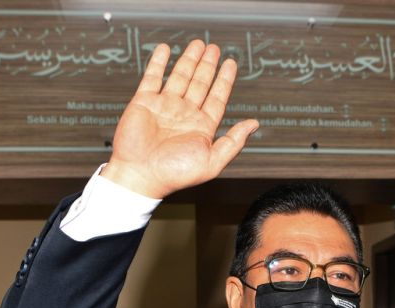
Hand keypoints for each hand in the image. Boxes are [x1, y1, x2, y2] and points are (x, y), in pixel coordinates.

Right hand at [102, 40, 258, 198]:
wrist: (141, 175)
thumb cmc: (175, 174)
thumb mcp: (212, 161)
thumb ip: (234, 141)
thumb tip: (254, 124)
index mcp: (201, 127)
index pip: (217, 97)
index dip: (224, 80)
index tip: (230, 63)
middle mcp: (184, 114)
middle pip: (200, 83)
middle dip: (208, 65)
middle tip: (215, 48)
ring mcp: (164, 106)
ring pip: (180, 77)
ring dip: (189, 60)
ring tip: (199, 44)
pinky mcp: (144, 102)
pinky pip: (152, 77)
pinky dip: (159, 62)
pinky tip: (167, 49)